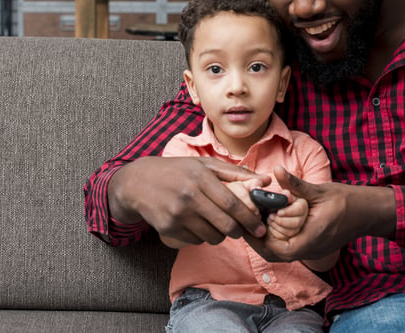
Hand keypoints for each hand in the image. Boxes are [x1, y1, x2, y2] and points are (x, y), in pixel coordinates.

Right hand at [109, 156, 270, 245]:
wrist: (138, 182)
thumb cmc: (177, 171)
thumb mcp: (204, 164)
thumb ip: (236, 173)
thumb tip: (265, 180)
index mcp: (201, 177)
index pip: (233, 204)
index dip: (250, 219)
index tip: (260, 228)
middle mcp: (189, 196)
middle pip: (225, 225)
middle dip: (239, 232)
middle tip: (242, 231)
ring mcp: (178, 214)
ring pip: (212, 236)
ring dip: (220, 235)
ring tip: (217, 224)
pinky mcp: (168, 228)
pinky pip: (196, 240)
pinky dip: (202, 236)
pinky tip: (198, 225)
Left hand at [244, 166, 395, 262]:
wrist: (368, 212)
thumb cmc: (347, 201)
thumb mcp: (319, 190)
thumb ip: (295, 185)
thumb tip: (276, 170)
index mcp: (311, 239)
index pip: (278, 250)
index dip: (259, 241)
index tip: (246, 225)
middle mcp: (310, 250)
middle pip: (276, 255)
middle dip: (258, 242)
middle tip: (245, 224)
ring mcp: (312, 251)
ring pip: (282, 252)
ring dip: (267, 240)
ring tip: (256, 221)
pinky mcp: (314, 246)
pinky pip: (291, 247)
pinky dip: (278, 238)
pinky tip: (272, 222)